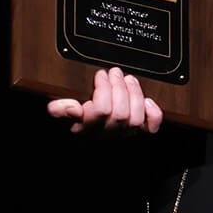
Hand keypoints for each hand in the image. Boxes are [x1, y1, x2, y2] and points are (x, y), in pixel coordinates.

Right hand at [46, 66, 163, 136]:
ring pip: (136, 118)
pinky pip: (150, 128)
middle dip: (119, 87)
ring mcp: (123, 132)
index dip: (104, 89)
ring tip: (128, 79)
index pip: (102, 110)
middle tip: (115, 72)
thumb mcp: (60, 115)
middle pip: (121, 112)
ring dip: (134, 94)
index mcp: (88, 128)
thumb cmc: (76, 122)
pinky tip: (148, 102)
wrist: (88, 140)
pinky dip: (153, 114)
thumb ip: (59, 110)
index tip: (101, 75)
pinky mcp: (137, 131)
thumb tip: (73, 107)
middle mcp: (108, 132)